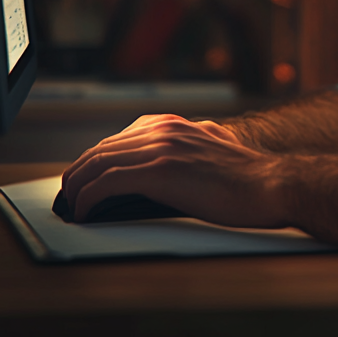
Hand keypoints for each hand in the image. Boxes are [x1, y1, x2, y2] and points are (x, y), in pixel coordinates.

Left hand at [61, 114, 289, 226]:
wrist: (268, 185)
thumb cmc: (244, 177)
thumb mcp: (212, 148)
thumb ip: (187, 147)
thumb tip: (167, 164)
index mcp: (175, 124)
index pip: (119, 138)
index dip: (96, 159)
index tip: (86, 177)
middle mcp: (165, 130)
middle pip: (103, 148)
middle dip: (79, 172)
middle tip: (69, 194)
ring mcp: (162, 148)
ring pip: (99, 162)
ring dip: (77, 186)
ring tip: (71, 205)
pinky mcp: (160, 172)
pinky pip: (107, 182)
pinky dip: (88, 198)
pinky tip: (85, 212)